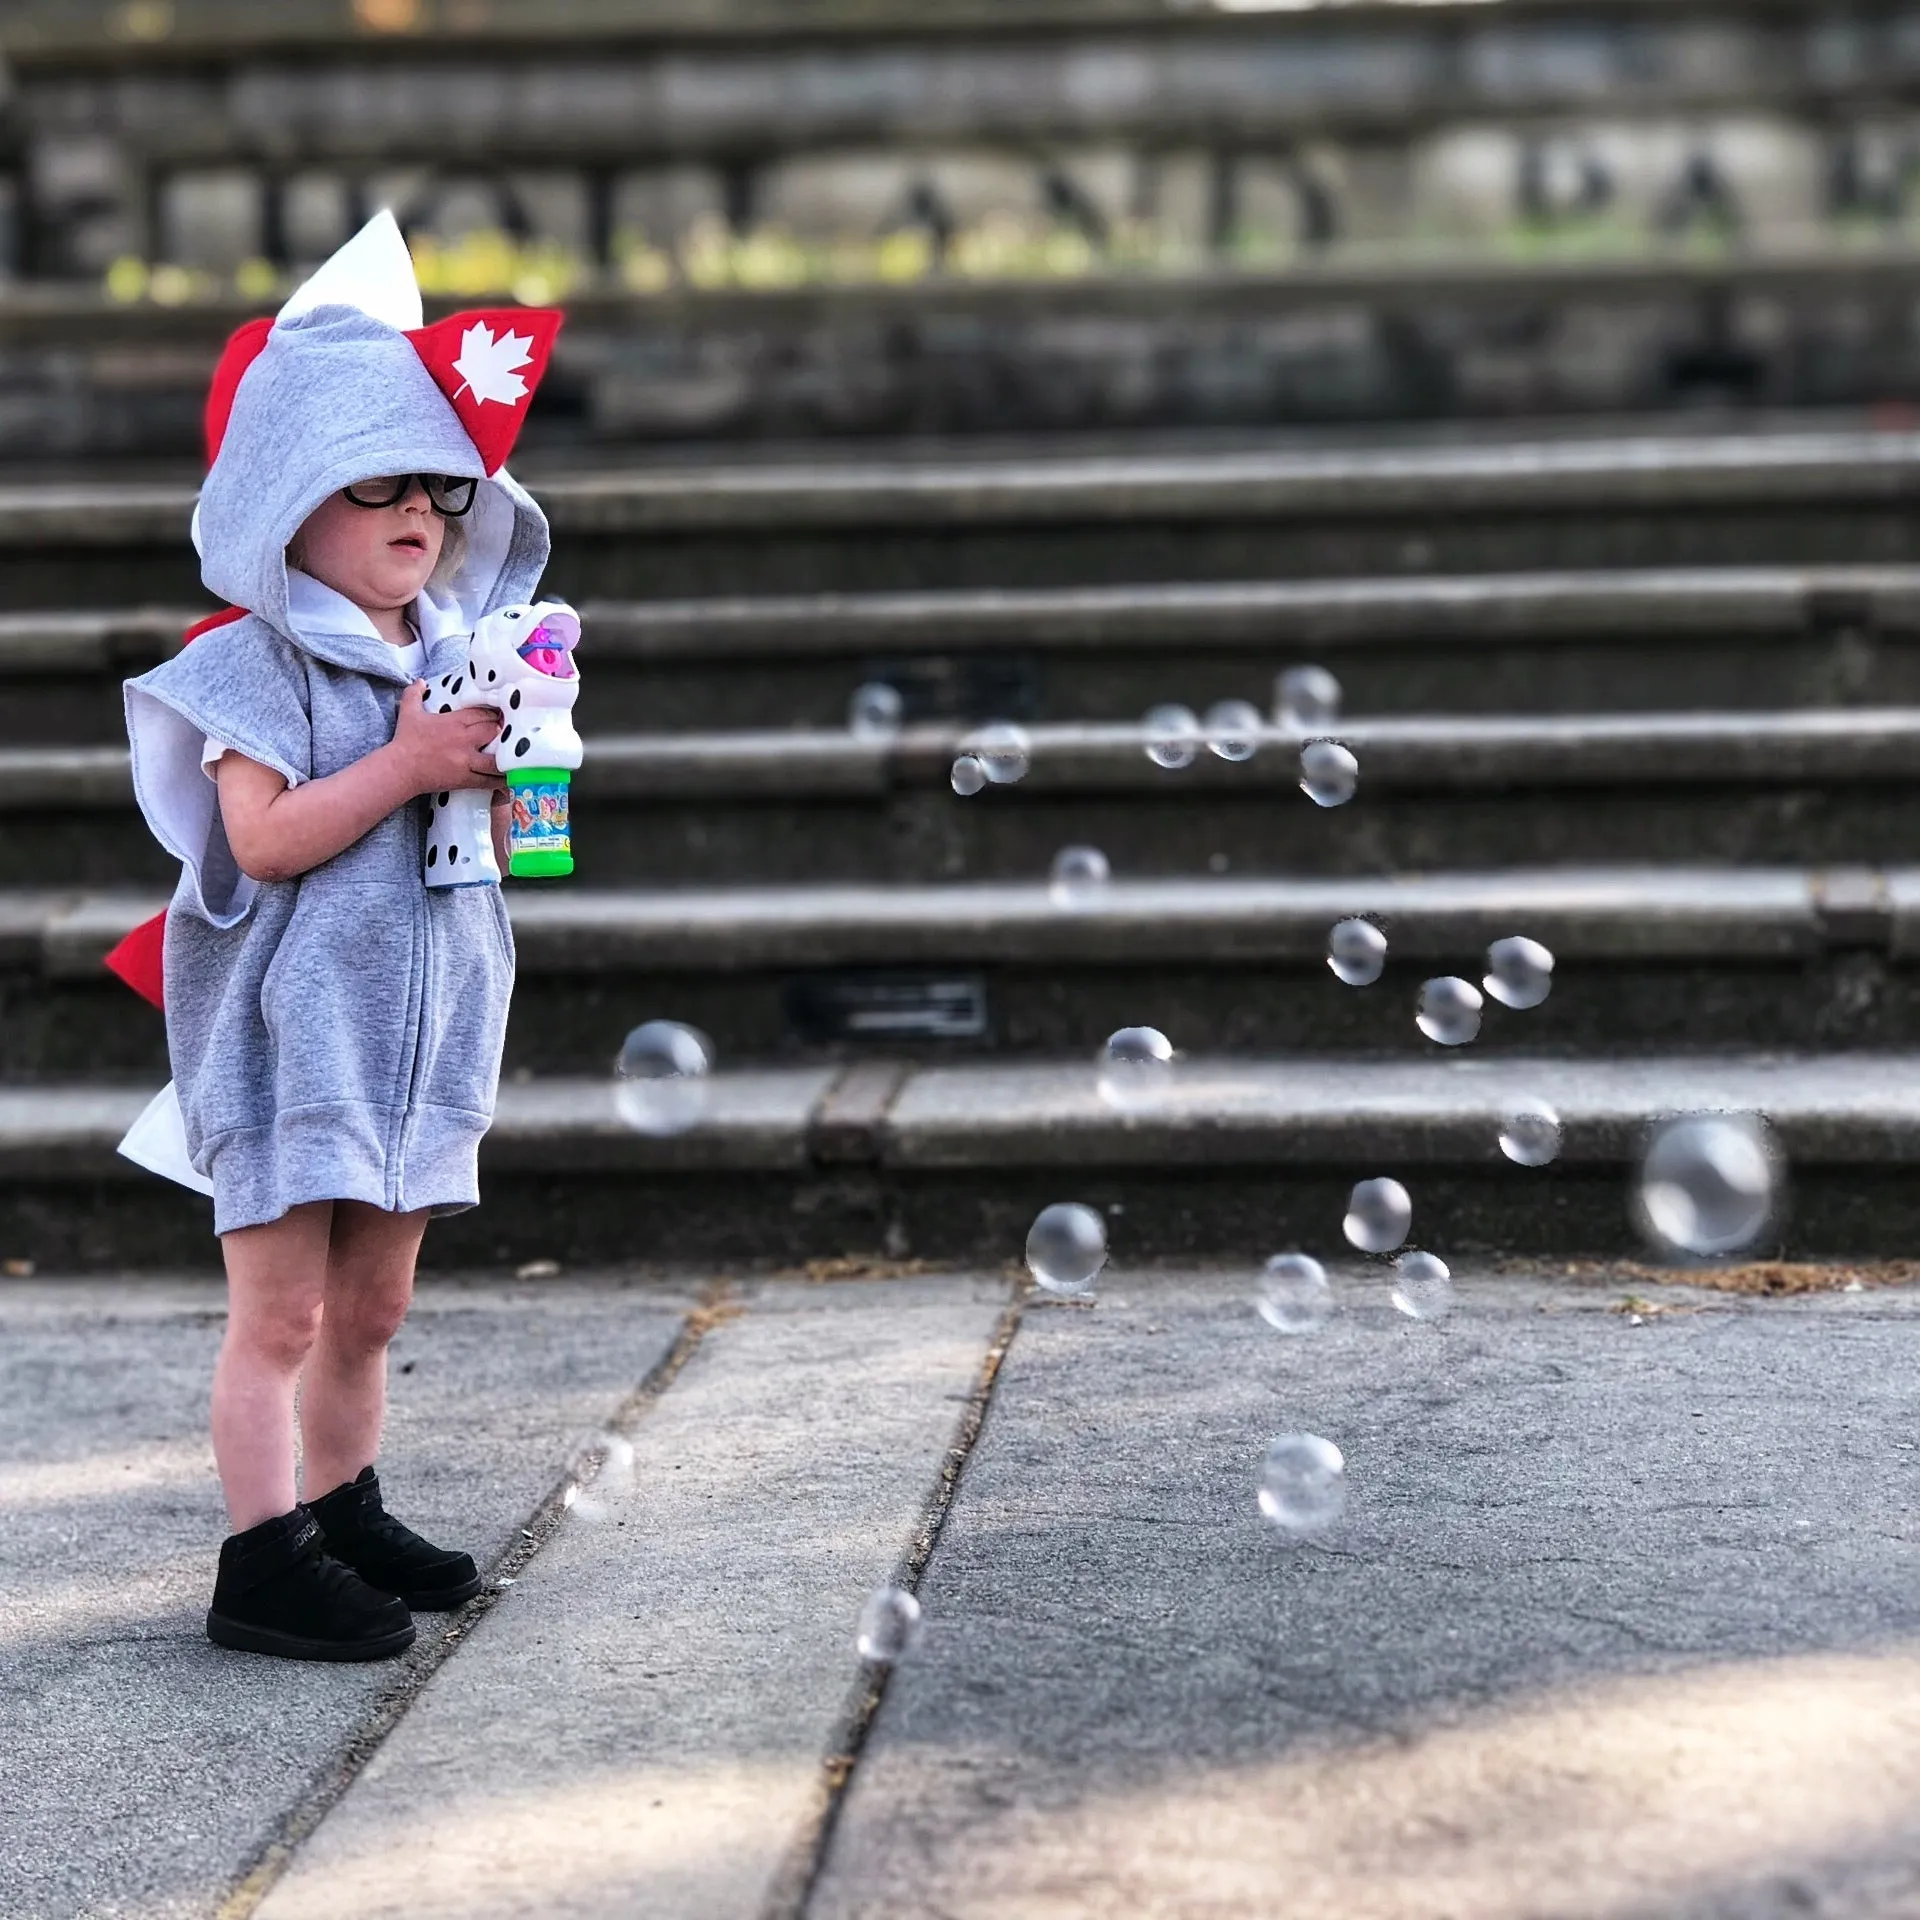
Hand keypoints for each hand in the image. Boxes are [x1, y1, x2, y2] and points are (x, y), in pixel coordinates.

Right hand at [388, 681, 502, 794]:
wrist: (399, 768)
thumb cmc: (404, 740)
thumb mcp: (408, 712)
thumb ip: (415, 694)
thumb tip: (420, 681)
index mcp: (455, 722)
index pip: (483, 714)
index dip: (494, 714)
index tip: (501, 716)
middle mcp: (464, 740)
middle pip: (494, 732)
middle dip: (503, 732)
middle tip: (511, 734)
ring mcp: (467, 761)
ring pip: (496, 758)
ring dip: (507, 757)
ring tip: (517, 757)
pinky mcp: (465, 779)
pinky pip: (489, 781)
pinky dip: (501, 781)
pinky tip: (511, 780)